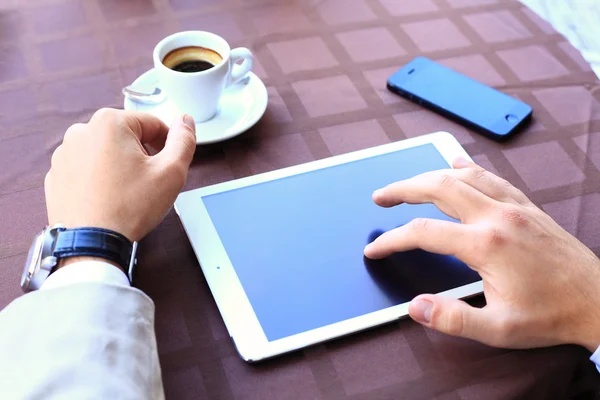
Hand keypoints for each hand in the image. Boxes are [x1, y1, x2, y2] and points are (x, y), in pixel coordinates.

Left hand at [45, 108, 195, 241]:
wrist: (91, 243)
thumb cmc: (130, 207)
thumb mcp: (171, 171)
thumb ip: (184, 140)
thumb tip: (185, 121)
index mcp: (110, 123)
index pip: (153, 124)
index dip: (168, 145)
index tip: (168, 167)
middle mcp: (81, 132)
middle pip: (128, 137)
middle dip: (143, 156)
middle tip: (149, 183)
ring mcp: (65, 154)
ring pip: (107, 152)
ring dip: (121, 166)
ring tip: (128, 193)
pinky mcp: (56, 175)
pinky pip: (87, 169)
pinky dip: (100, 179)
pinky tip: (109, 199)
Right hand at [364, 157, 599, 350]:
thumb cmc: (552, 315)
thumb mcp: (499, 329)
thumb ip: (452, 319)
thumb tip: (415, 307)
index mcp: (486, 245)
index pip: (423, 233)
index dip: (392, 240)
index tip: (375, 249)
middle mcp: (498, 217)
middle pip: (438, 188)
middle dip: (403, 189)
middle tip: (381, 197)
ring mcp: (514, 207)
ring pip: (463, 175)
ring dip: (430, 174)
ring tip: (409, 183)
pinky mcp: (526, 207)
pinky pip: (491, 176)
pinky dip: (467, 166)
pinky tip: (457, 162)